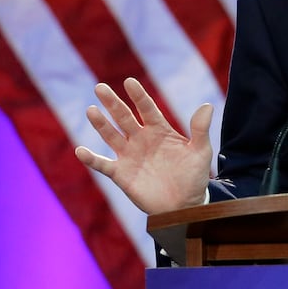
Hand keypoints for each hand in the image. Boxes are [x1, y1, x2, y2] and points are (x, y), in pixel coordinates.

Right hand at [75, 77, 213, 214]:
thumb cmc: (193, 176)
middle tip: (100, 87)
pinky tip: (80, 150)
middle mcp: (141, 139)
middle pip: (124, 117)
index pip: (147, 109)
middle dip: (113, 103)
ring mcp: (129, 155)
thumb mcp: (200, 152)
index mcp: (159, 130)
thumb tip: (207, 105)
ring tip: (91, 109)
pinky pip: (103, 164)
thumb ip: (200, 130)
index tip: (129, 82)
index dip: (138, 96)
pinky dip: (91, 158)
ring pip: (111, 135)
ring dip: (101, 124)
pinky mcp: (121, 174)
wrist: (184, 206)